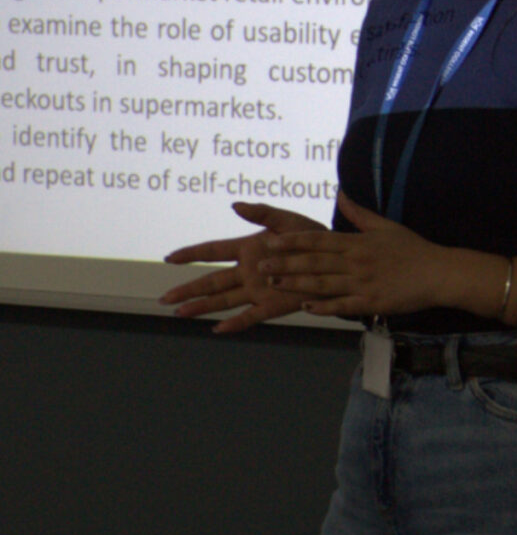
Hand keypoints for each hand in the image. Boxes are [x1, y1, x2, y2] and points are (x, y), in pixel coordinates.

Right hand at [160, 202, 327, 332]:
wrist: (335, 258)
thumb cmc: (311, 236)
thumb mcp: (287, 220)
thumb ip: (262, 213)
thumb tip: (235, 204)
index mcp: (248, 248)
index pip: (213, 250)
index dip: (192, 253)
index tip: (169, 257)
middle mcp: (248, 271)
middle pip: (211, 281)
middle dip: (188, 289)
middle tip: (164, 298)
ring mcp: (258, 289)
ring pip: (224, 300)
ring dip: (203, 307)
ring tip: (180, 313)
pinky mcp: (272, 305)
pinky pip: (250, 316)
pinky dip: (235, 324)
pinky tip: (218, 329)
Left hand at [259, 192, 458, 319]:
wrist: (438, 272)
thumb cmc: (412, 248)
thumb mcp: (386, 226)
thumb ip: (359, 213)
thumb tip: (341, 192)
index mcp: (358, 242)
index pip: (319, 240)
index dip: (293, 241)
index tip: (271, 240)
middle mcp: (357, 262)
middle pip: (315, 262)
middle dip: (286, 263)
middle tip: (261, 265)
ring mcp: (364, 283)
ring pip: (324, 284)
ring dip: (297, 284)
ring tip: (274, 283)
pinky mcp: (372, 302)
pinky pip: (343, 305)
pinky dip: (324, 307)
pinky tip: (306, 308)